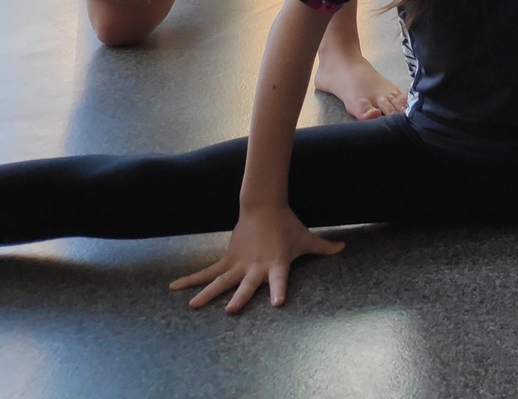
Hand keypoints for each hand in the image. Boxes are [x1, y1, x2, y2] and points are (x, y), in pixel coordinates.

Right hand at [169, 203, 344, 312]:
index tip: (278, 303)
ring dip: (207, 293)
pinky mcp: (227, 259)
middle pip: (248, 284)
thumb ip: (323, 246)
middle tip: (231, 311)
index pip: (280, 279)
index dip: (279, 290)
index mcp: (277, 263)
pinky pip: (207, 271)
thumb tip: (344, 248)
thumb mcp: (306, 238)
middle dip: (240, 297)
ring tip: (193, 306)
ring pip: (221, 281)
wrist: (264, 206)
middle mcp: (257, 266)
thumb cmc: (287, 225)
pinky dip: (190, 279)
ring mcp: (239, 263)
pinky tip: (173, 288)